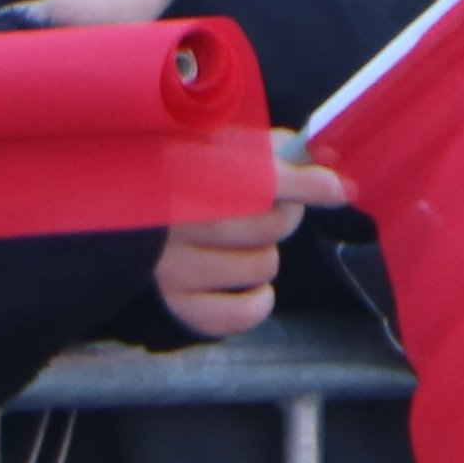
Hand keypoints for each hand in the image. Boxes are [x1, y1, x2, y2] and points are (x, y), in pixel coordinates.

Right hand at [154, 140, 340, 339]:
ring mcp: (172, 265)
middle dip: (284, 216)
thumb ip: (281, 152)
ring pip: (261, 265)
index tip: (339, 190)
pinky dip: (255, 305)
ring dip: (266, 256)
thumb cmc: (186, 171)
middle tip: (271, 208)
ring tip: (243, 244)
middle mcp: (177, 220)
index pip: (259, 178)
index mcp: (189, 170)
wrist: (124, 204)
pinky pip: (234, 315)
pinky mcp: (174, 300)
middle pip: (268, 225)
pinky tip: (256, 291)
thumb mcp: (227, 146)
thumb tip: (331, 167)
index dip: (306, 185)